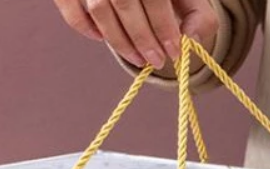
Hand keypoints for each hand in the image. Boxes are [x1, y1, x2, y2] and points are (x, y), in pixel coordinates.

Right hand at [52, 0, 218, 69]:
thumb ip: (197, 13)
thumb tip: (190, 41)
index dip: (164, 27)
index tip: (173, 52)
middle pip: (126, 4)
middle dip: (142, 39)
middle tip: (155, 61)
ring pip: (99, 10)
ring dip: (119, 42)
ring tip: (137, 58)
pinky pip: (72, 11)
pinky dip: (85, 28)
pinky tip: (101, 39)